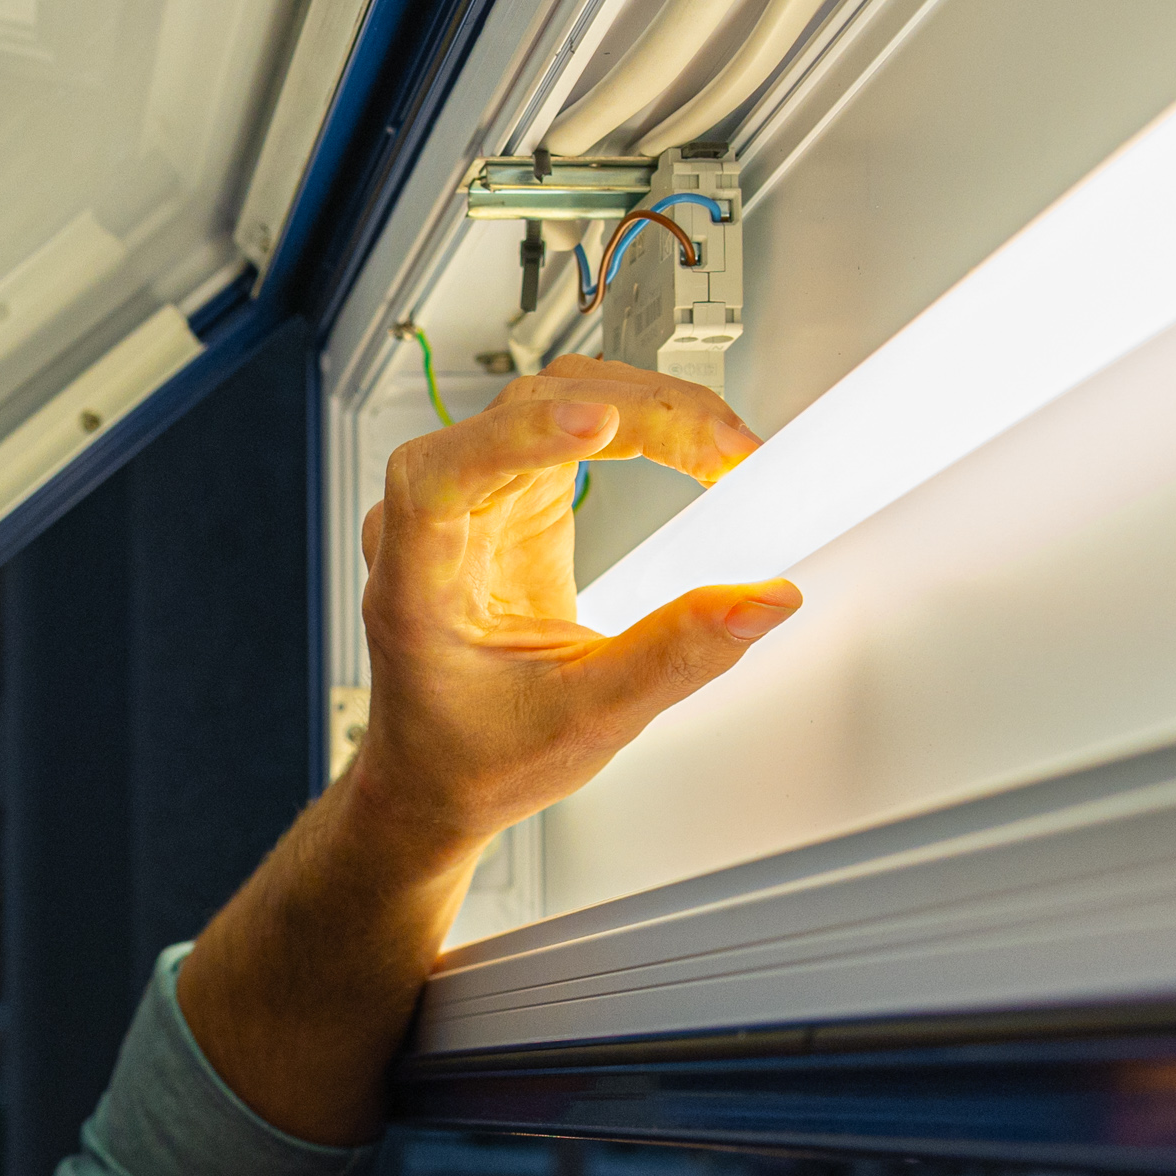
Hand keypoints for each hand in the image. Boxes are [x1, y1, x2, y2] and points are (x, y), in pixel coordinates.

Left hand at [347, 355, 801, 855]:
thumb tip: (761, 601)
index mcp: (414, 580)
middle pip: (522, 413)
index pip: (441, 475)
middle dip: (634, 416)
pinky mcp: (513, 496)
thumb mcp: (585, 721)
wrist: (441, 774)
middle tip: (725, 451)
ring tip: (724, 448)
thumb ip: (674, 659)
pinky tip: (693, 447)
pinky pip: (574, 427)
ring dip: (646, 409)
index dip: (519, 438)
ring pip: (553, 401)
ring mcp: (474, 499)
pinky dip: (641, 428)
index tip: (600, 426)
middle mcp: (432, 522)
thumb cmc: (473, 756)